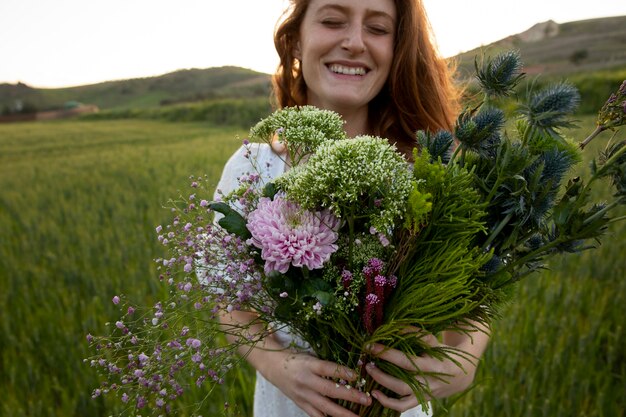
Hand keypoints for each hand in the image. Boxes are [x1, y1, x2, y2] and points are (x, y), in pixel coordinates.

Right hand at [263, 350, 372, 416]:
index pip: (327, 368)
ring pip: (325, 407)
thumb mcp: (311, 356)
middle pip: (329, 390)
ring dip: (343, 413)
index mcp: (308, 364)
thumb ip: (327, 365)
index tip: (357, 375)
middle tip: (367, 400)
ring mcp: (303, 395)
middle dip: (350, 396)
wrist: (273, 366)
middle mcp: (305, 380)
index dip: (342, 372)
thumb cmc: (297, 359)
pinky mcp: (301, 404)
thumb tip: (352, 372)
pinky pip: (316, 415)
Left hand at [365, 328, 488, 411]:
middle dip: (381, 373)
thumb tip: (394, 326)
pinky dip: (388, 402)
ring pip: (401, 396)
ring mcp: (425, 394)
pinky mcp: (421, 400)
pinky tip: (374, 394)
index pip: (408, 362)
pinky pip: (403, 406)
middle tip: (366, 360)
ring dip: (382, 385)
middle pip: (402, 382)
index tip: (372, 345)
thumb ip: (416, 334)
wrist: (461, 375)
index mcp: (435, 366)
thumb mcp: (434, 341)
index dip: (388, 354)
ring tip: (369, 372)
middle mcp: (430, 383)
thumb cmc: (444, 353)